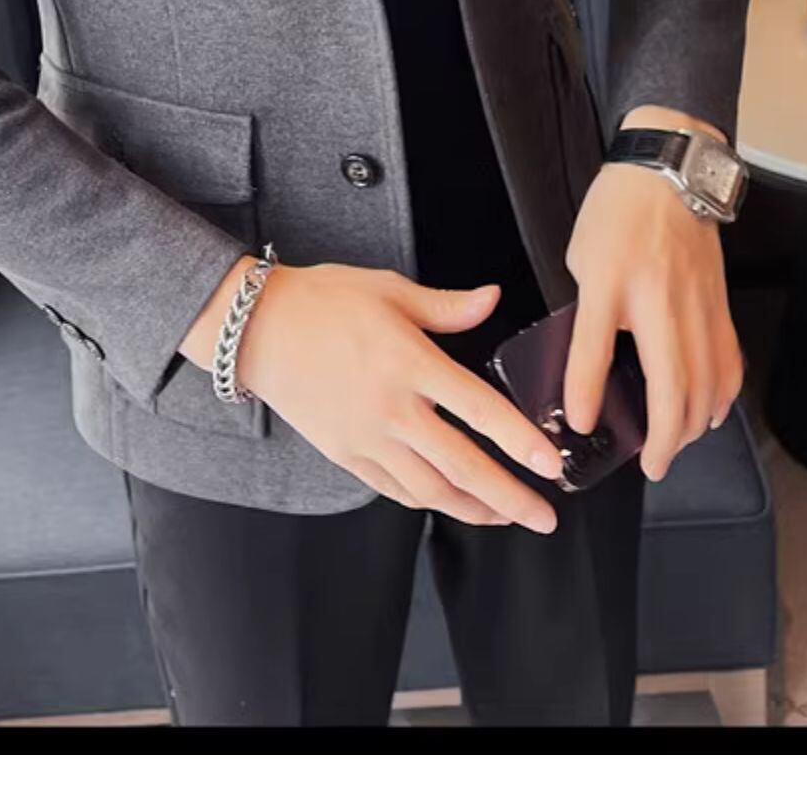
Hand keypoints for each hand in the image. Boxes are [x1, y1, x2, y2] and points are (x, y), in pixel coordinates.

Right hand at [181, 258, 567, 530]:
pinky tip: (448, 501)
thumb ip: (446, 305)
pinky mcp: (345, 453)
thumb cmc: (321, 301)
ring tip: (504, 517)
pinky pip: (394, 489)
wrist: (256, 328)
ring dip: (473, 509)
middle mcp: (390, 408)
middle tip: (544, 517)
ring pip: (430, 490)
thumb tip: (492, 298)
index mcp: (408, 362)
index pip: (478, 409)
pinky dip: (427, 501)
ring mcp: (365, 437)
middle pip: (462, 466)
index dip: (519, 440)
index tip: (550, 463)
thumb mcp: (388, 290)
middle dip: (510, 498)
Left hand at [561, 110, 745, 480]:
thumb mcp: (583, 257)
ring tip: (676, 447)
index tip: (579, 426)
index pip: (593, 348)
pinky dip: (723, 395)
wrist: (669, 172)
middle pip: (671, 385)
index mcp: (611, 282)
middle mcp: (658, 298)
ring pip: (708, 383)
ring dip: (695, 426)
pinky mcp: (720, 303)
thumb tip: (590, 360)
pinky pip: (728, 360)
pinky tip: (711, 413)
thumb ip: (587, 308)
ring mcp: (697, 303)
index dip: (584, 393)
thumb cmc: (617, 212)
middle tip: (651, 467)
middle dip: (664, 438)